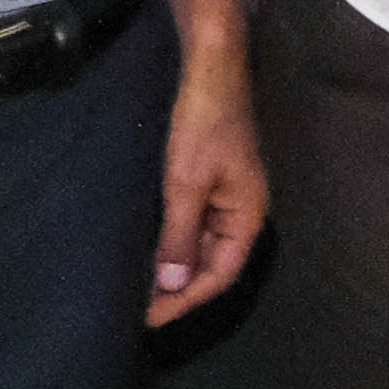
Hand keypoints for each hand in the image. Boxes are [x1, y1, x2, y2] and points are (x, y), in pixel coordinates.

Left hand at [148, 31, 265, 318]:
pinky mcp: (213, 182)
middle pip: (215, 264)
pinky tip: (153, 251)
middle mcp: (243, 211)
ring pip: (205, 247)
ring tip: (143, 289)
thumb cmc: (203, 124)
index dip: (187, 299)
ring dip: (177, 269)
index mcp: (247, 215)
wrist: (211, 71)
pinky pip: (197, 226)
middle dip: (181, 289)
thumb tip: (172, 285)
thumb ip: (180, 236)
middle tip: (141, 310)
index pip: (221, 274)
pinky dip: (176, 244)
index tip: (151, 318)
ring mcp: (229, 196)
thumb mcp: (186, 184)